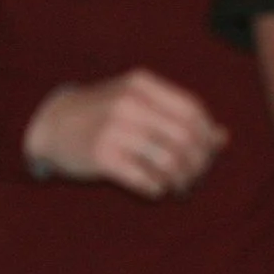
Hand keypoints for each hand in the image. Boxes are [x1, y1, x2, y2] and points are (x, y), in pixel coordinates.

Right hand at [24, 69, 227, 198]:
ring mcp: (114, 129)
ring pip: (168, 161)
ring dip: (180, 180)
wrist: (52, 124)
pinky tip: (155, 189)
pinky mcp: (101, 157)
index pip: (192, 109)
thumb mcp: (139, 104)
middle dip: (197, 163)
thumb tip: (221, 138)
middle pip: (184, 137)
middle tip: (194, 177)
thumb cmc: (103, 114)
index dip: (205, 135)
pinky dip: (157, 189)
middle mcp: (129, 103)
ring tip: (177, 187)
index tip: (206, 153)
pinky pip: (145, 180)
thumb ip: (178, 116)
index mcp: (142, 84)